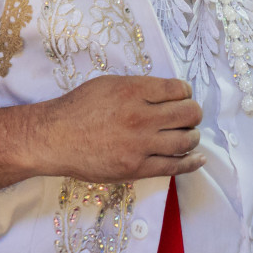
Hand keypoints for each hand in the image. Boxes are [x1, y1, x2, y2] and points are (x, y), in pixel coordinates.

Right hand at [40, 75, 205, 182]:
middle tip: (188, 115)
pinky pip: (174, 166)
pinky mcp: (137, 168)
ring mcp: (140, 145)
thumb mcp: (108, 85)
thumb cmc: (78, 109)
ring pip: (185, 140)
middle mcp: (140, 117)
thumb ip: (138, 88)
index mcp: (132, 91)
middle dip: (192, 113)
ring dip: (192, 136)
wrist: (54, 138)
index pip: (178, 89)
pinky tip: (197, 158)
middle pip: (187, 114)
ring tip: (187, 135)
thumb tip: (167, 93)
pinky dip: (191, 162)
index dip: (185, 92)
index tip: (182, 96)